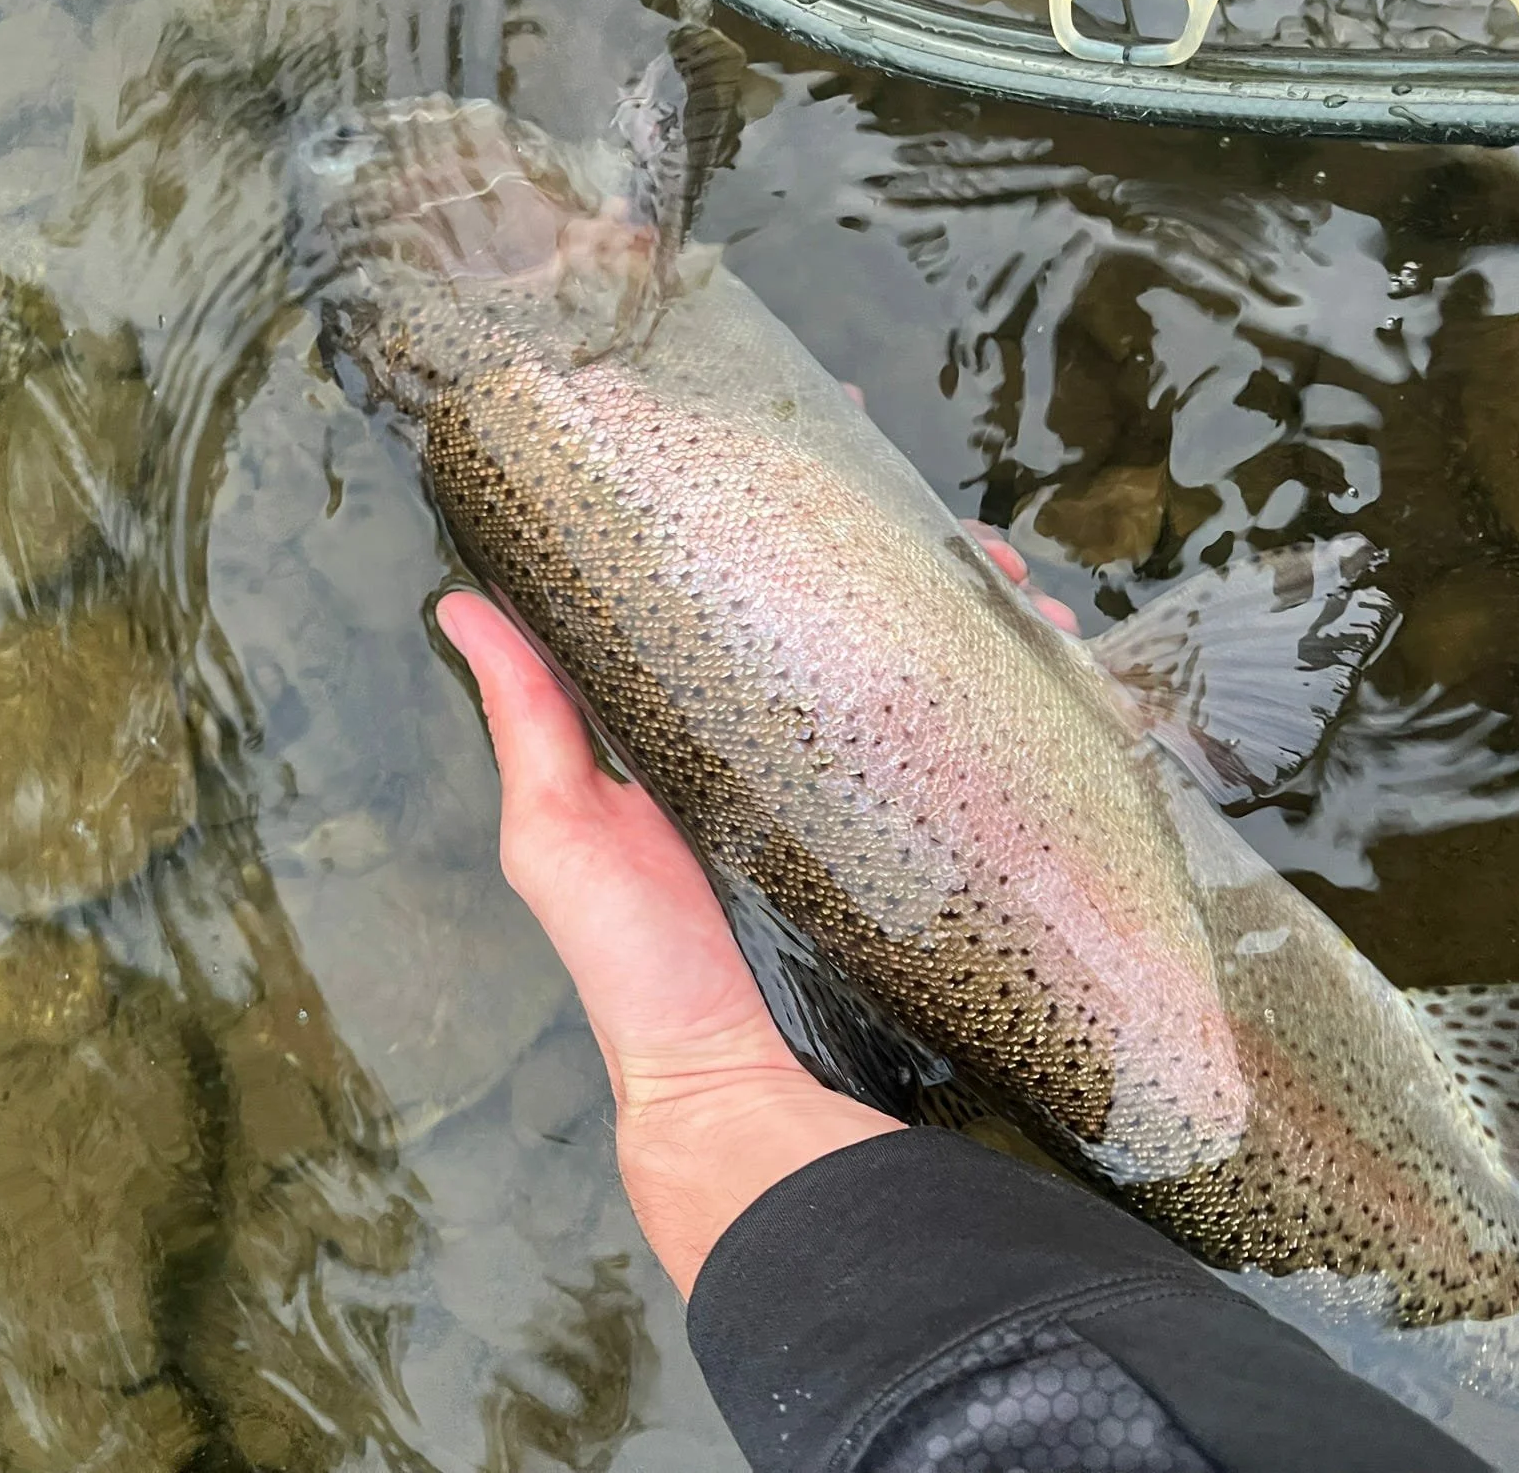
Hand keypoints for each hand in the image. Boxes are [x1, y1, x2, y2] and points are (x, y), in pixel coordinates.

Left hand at [436, 523, 1074, 1296]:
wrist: (744, 1091)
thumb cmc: (638, 969)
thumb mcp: (561, 835)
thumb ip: (530, 722)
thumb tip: (461, 599)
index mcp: (709, 719)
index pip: (751, 584)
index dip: (788, 508)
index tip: (824, 428)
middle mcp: (798, 741)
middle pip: (864, 612)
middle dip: (917, 549)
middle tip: (953, 522)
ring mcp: (873, 786)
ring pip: (938, 662)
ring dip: (984, 607)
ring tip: (1019, 583)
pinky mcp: (932, 834)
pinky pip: (986, 742)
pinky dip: (1027, 690)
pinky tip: (1058, 656)